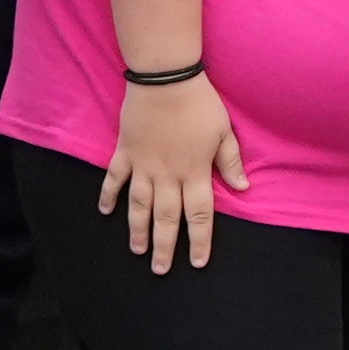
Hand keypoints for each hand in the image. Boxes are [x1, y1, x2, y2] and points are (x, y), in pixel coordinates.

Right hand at [107, 71, 243, 273]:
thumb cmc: (200, 103)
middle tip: (161, 270)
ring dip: (137, 229)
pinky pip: (114, 178)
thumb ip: (231, 163)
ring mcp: (143, 165)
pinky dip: (109, 195)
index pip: (200, 215)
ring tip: (138, 250)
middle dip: (165, 247)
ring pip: (139, 205)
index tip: (197, 262)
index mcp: (195, 172)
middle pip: (166, 218)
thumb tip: (242, 188)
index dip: (200, 240)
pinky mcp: (125, 152)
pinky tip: (105, 212)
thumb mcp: (223, 132)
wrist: (166, 78)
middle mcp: (168, 175)